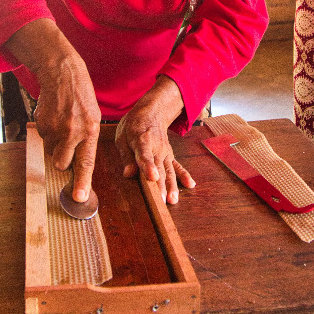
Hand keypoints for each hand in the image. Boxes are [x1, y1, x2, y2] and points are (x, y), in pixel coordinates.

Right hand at [31, 54, 101, 202]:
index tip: (79, 198)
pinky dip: (48, 132)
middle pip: (62, 163)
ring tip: (62, 124)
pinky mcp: (41, 124)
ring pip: (51, 151)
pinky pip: (43, 139)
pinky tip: (54, 117)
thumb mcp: (93, 118)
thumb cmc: (81, 98)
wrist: (63, 74)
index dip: (82, 182)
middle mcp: (73, 132)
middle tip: (66, 144)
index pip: (86, 163)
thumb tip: (76, 164)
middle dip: (62, 160)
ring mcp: (55, 128)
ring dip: (55, 144)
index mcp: (90, 131)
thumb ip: (86, 140)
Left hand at [114, 77, 194, 204]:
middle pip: (159, 168)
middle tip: (161, 200)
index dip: (149, 167)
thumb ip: (126, 156)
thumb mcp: (122, 137)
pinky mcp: (170, 155)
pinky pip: (177, 166)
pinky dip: (184, 175)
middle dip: (161, 185)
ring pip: (169, 170)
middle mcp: (157, 148)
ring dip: (172, 186)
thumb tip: (128, 174)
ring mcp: (165, 152)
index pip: (145, 155)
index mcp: (142, 141)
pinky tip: (190, 185)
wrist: (150, 113)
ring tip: (173, 200)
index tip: (152, 177)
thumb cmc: (133, 127)